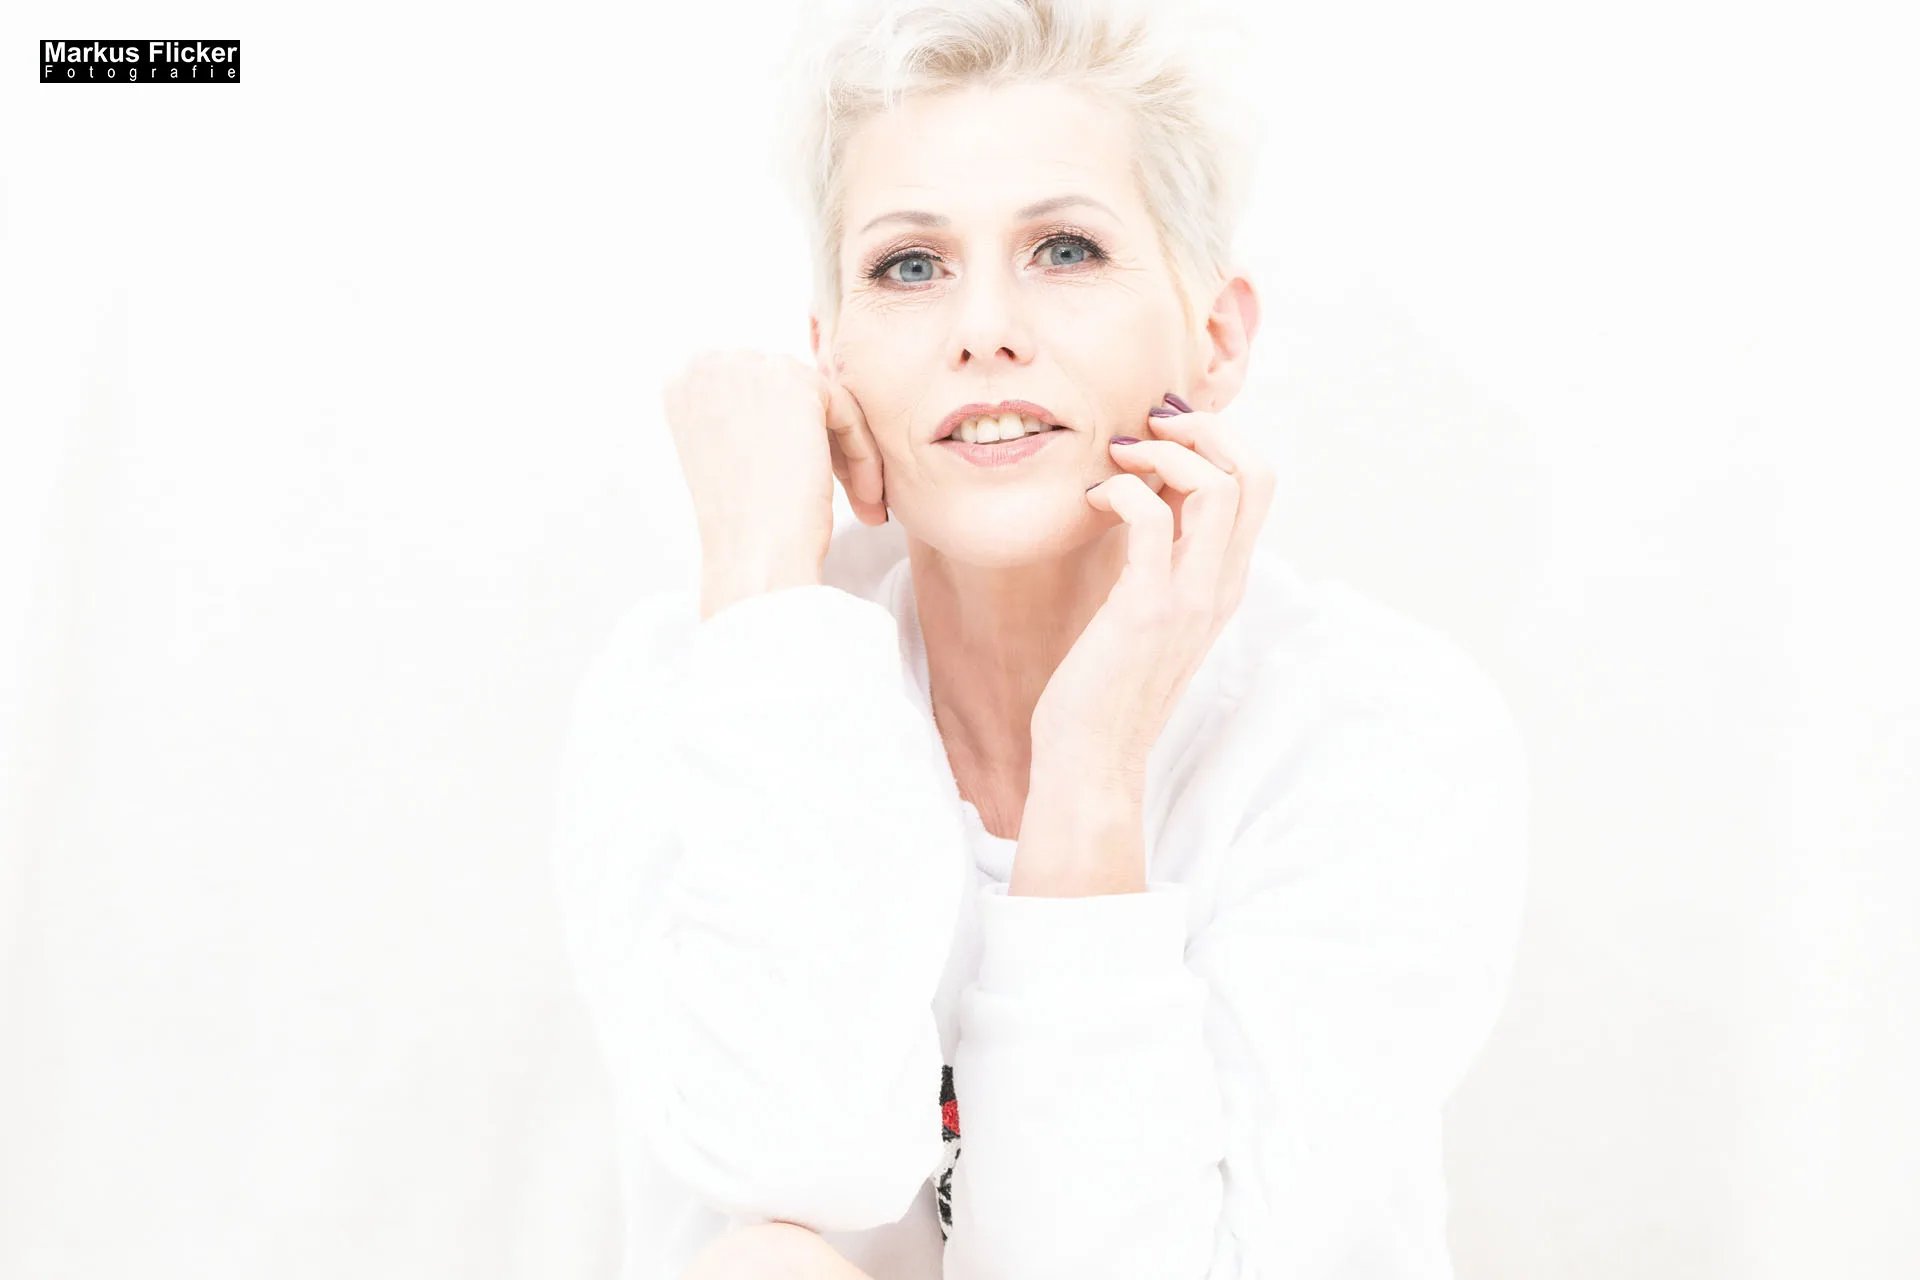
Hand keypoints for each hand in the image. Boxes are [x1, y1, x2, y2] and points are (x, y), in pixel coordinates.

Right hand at [660, 350, 886, 615]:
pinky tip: (866, 495)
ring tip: (862, 501)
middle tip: (846, 493)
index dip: (788, 436)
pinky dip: (861, 451)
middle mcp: (707, 366)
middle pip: (789, 392)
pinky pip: (846, 407)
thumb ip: (745, 419)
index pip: (755, 394)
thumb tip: (787, 407)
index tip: (811, 478)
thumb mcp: (728, 458)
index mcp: (683, 386)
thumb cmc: (742, 526)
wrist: (753, 555)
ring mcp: (747, 367)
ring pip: (821, 401)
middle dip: (822, 441)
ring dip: (846, 451)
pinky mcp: (793, 381)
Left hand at [1027, 393, 1276, 783]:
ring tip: (1118, 457)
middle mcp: (1222, 586)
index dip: (1220, 438)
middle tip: (1151, 422)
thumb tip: (1144, 495)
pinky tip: (1094, 501)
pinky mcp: (1148, 608)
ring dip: (1164, 451)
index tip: (1165, 428)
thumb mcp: (1147, 610)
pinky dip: (1122, 489)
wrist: (1092, 759)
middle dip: (1206, 427)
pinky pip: (1153, 517)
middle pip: (1256, 473)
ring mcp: (1191, 598)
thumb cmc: (1105, 684)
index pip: (1258, 484)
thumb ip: (1161, 559)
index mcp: (1226, 582)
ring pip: (1216, 486)